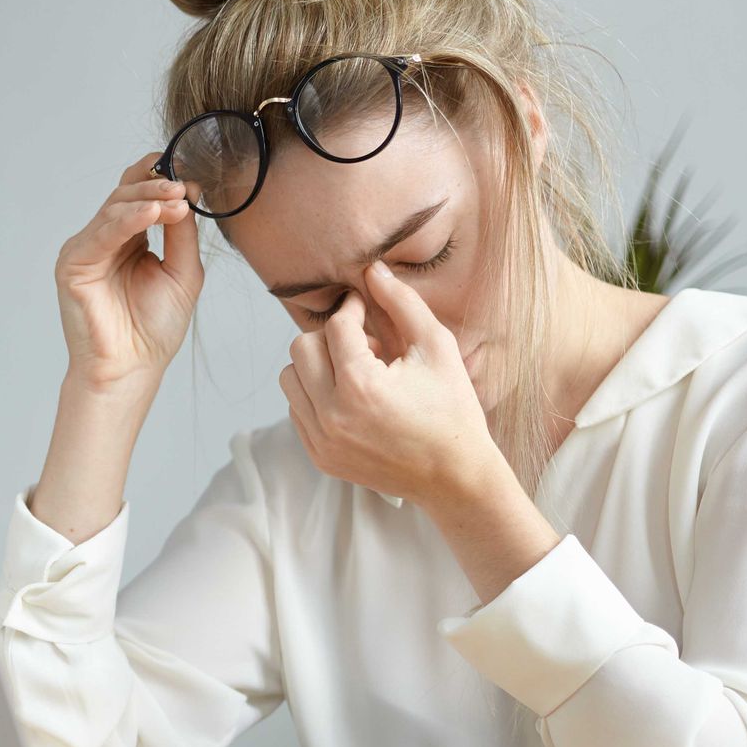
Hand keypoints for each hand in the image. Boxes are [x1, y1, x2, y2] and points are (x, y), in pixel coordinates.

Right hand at [52, 151, 202, 395]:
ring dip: (147, 199)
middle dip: (157, 186)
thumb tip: (187, 193)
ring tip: (175, 199)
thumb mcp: (182, 271)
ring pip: (114, 208)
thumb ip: (182, 233)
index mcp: (129, 239)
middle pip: (126, 194)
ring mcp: (87, 249)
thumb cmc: (153, 328)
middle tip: (183, 187)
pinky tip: (151, 213)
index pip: (140, 196)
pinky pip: (101, 234)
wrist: (132, 368)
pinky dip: (127, 220)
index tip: (192, 180)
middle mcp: (105, 239)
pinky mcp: (73, 264)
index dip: (163, 181)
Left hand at [279, 260, 496, 505]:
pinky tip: (353, 398)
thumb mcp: (437, 348)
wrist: (455, 477)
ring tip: (358, 372)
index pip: (335, 327)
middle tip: (364, 344)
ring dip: (318, 366)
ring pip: (291, 378)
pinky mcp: (319, 456)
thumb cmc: (452, 409)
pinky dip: (317, 394)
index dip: (351, 308)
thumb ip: (402, 303)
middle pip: (301, 349)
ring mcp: (321, 440)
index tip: (364, 306)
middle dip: (330, 337)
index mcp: (360, 388)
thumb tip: (372, 269)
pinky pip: (297, 409)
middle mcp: (331, 416)